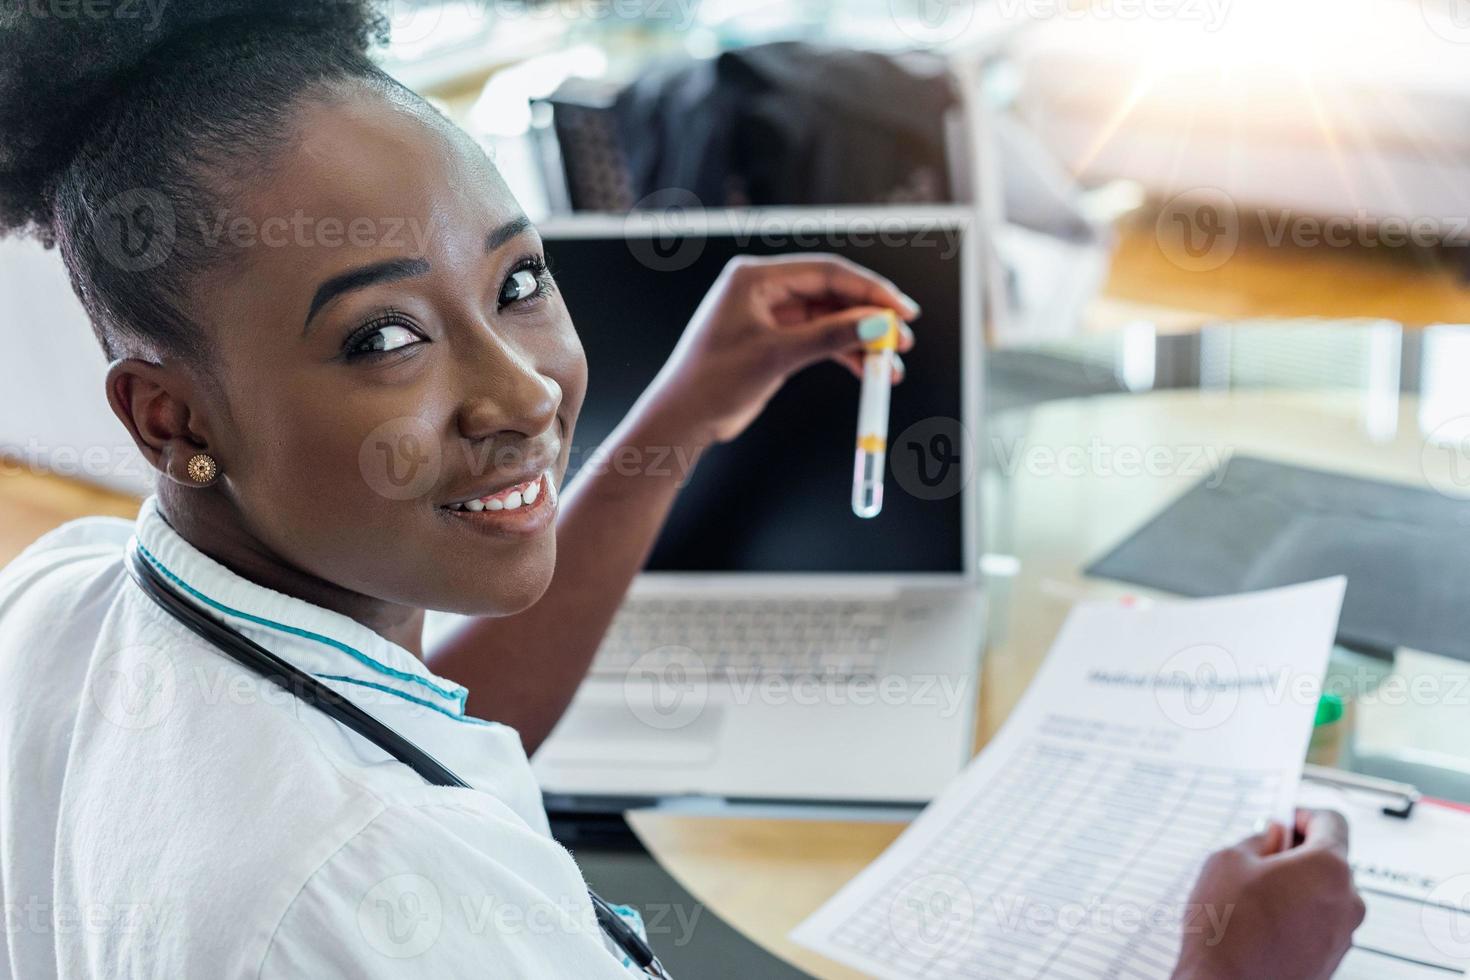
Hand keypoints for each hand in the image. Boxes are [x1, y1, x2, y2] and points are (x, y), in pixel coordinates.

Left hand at [640, 253, 918, 445]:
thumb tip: (878, 324)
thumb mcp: (775, 356)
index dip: (870, 290)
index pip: (826, 272)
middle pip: (834, 294)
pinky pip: (822, 339)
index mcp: (755, 277)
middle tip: (903, 340)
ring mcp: (772, 315)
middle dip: (871, 318)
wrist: (683, 419)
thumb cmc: (712, 382)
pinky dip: (846, 354)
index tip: (901, 312)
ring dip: (862, 341)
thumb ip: (829, 336)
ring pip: (832, 320)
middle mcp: (765, 289)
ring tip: (891, 368)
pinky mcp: (777, 340)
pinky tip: (869, 372)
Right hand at [1172, 809, 1364, 979]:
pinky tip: (1262, 923)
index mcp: (1328, 868)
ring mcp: (1343, 935)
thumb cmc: (1227, 928)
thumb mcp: (1229, 860)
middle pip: (1330, 860)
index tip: (1285, 819)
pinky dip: (1297, 916)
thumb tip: (1273, 837)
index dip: (1303, 814)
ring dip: (1297, 887)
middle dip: (1297, 854)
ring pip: (1324, 894)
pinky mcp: (1331, 960)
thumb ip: (1259, 838)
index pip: (1332, 822)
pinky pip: (1319, 924)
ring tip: (1254, 897)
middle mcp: (1348, 902)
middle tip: (1259, 859)